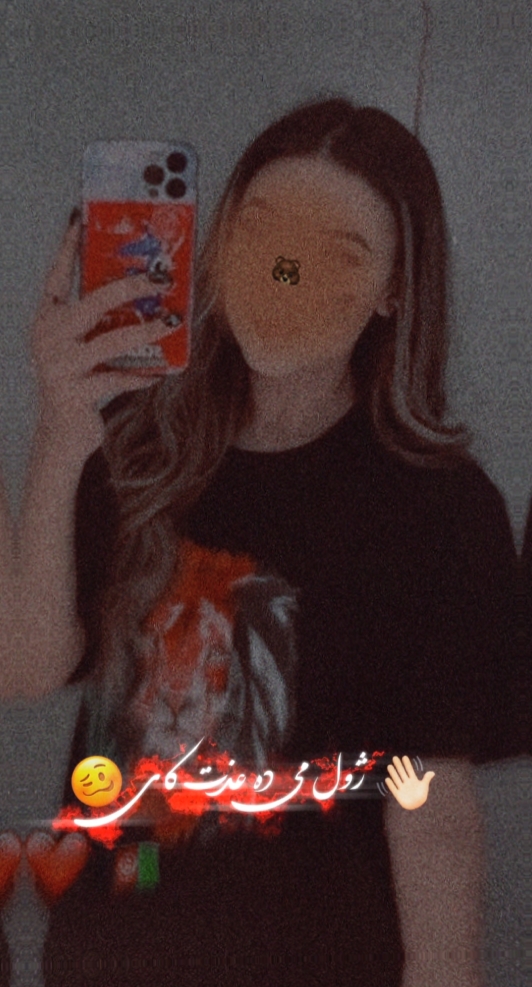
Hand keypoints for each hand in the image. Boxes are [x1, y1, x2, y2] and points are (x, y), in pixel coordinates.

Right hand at [31, 212, 173, 457]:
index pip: (57, 276)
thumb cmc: (76, 384)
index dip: (69, 247)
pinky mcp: (74, 393)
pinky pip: (116, 378)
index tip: (82, 218)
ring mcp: (59, 366)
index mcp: (47, 320)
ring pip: (111, 341)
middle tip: (162, 278)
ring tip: (172, 321)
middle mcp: (48, 338)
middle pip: (92, 301)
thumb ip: (99, 325)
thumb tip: (142, 296)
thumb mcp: (80, 348)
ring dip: (147, 331)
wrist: (60, 435)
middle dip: (130, 286)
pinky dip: (140, 375)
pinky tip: (159, 373)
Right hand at [385, 755, 434, 809]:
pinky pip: (394, 789)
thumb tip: (432, 772)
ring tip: (389, 766)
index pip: (409, 770)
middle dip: (398, 765)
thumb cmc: (421, 796)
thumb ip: (426, 779)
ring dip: (393, 773)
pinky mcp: (398, 795)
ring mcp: (402, 788)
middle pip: (402, 772)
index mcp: (413, 780)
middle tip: (395, 758)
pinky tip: (387, 779)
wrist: (417, 806)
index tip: (404, 757)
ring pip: (397, 779)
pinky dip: (391, 785)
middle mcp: (406, 782)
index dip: (407, 764)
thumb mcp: (424, 786)